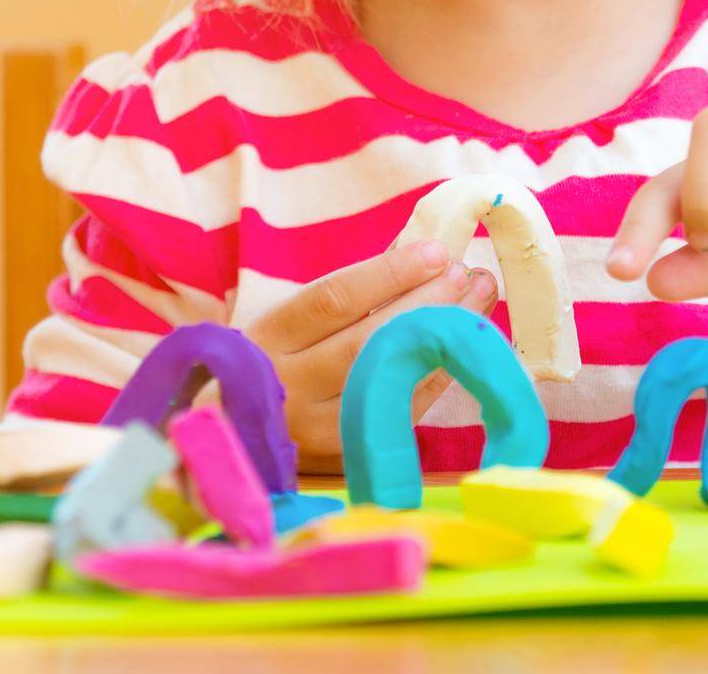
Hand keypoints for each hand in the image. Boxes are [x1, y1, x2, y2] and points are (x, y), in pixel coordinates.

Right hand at [241, 241, 496, 472]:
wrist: (230, 431)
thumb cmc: (270, 359)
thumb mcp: (288, 319)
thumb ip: (347, 291)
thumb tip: (418, 251)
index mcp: (268, 339)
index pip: (332, 300)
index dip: (387, 274)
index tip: (434, 250)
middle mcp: (288, 386)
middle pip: (365, 341)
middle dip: (424, 303)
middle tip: (466, 272)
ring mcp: (315, 428)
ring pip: (387, 378)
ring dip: (439, 335)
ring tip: (477, 299)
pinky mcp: (343, 456)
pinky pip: (400, 411)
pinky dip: (435, 373)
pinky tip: (462, 343)